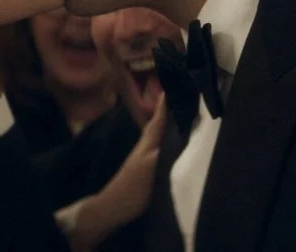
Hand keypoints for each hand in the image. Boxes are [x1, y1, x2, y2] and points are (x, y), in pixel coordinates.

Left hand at [67, 94, 167, 250]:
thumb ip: (160, 153)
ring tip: (181, 116)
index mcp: (147, 145)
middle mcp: (145, 147)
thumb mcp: (149, 170)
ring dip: (167, 125)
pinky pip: (160, 147)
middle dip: (167, 113)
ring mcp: (144, 158)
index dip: (163, 107)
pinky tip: (173, 144)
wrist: (114, 207)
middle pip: (158, 126)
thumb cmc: (133, 189)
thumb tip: (175, 137)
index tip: (170, 88)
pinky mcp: (145, 169)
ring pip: (158, 136)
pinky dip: (166, 140)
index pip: (157, 122)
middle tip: (180, 97)